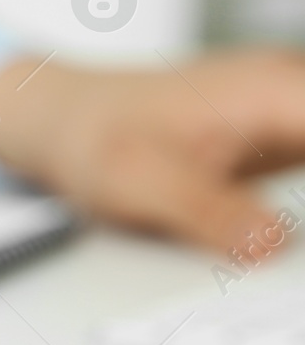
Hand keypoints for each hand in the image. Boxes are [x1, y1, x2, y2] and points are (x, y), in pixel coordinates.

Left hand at [0, 49, 304, 251]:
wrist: (63, 119)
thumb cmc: (94, 138)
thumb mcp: (140, 184)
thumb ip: (211, 213)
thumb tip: (274, 247)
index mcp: (276, 91)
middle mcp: (296, 89)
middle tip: (300, 255)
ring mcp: (298, 109)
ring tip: (287, 254)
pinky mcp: (292, 133)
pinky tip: (287, 240)